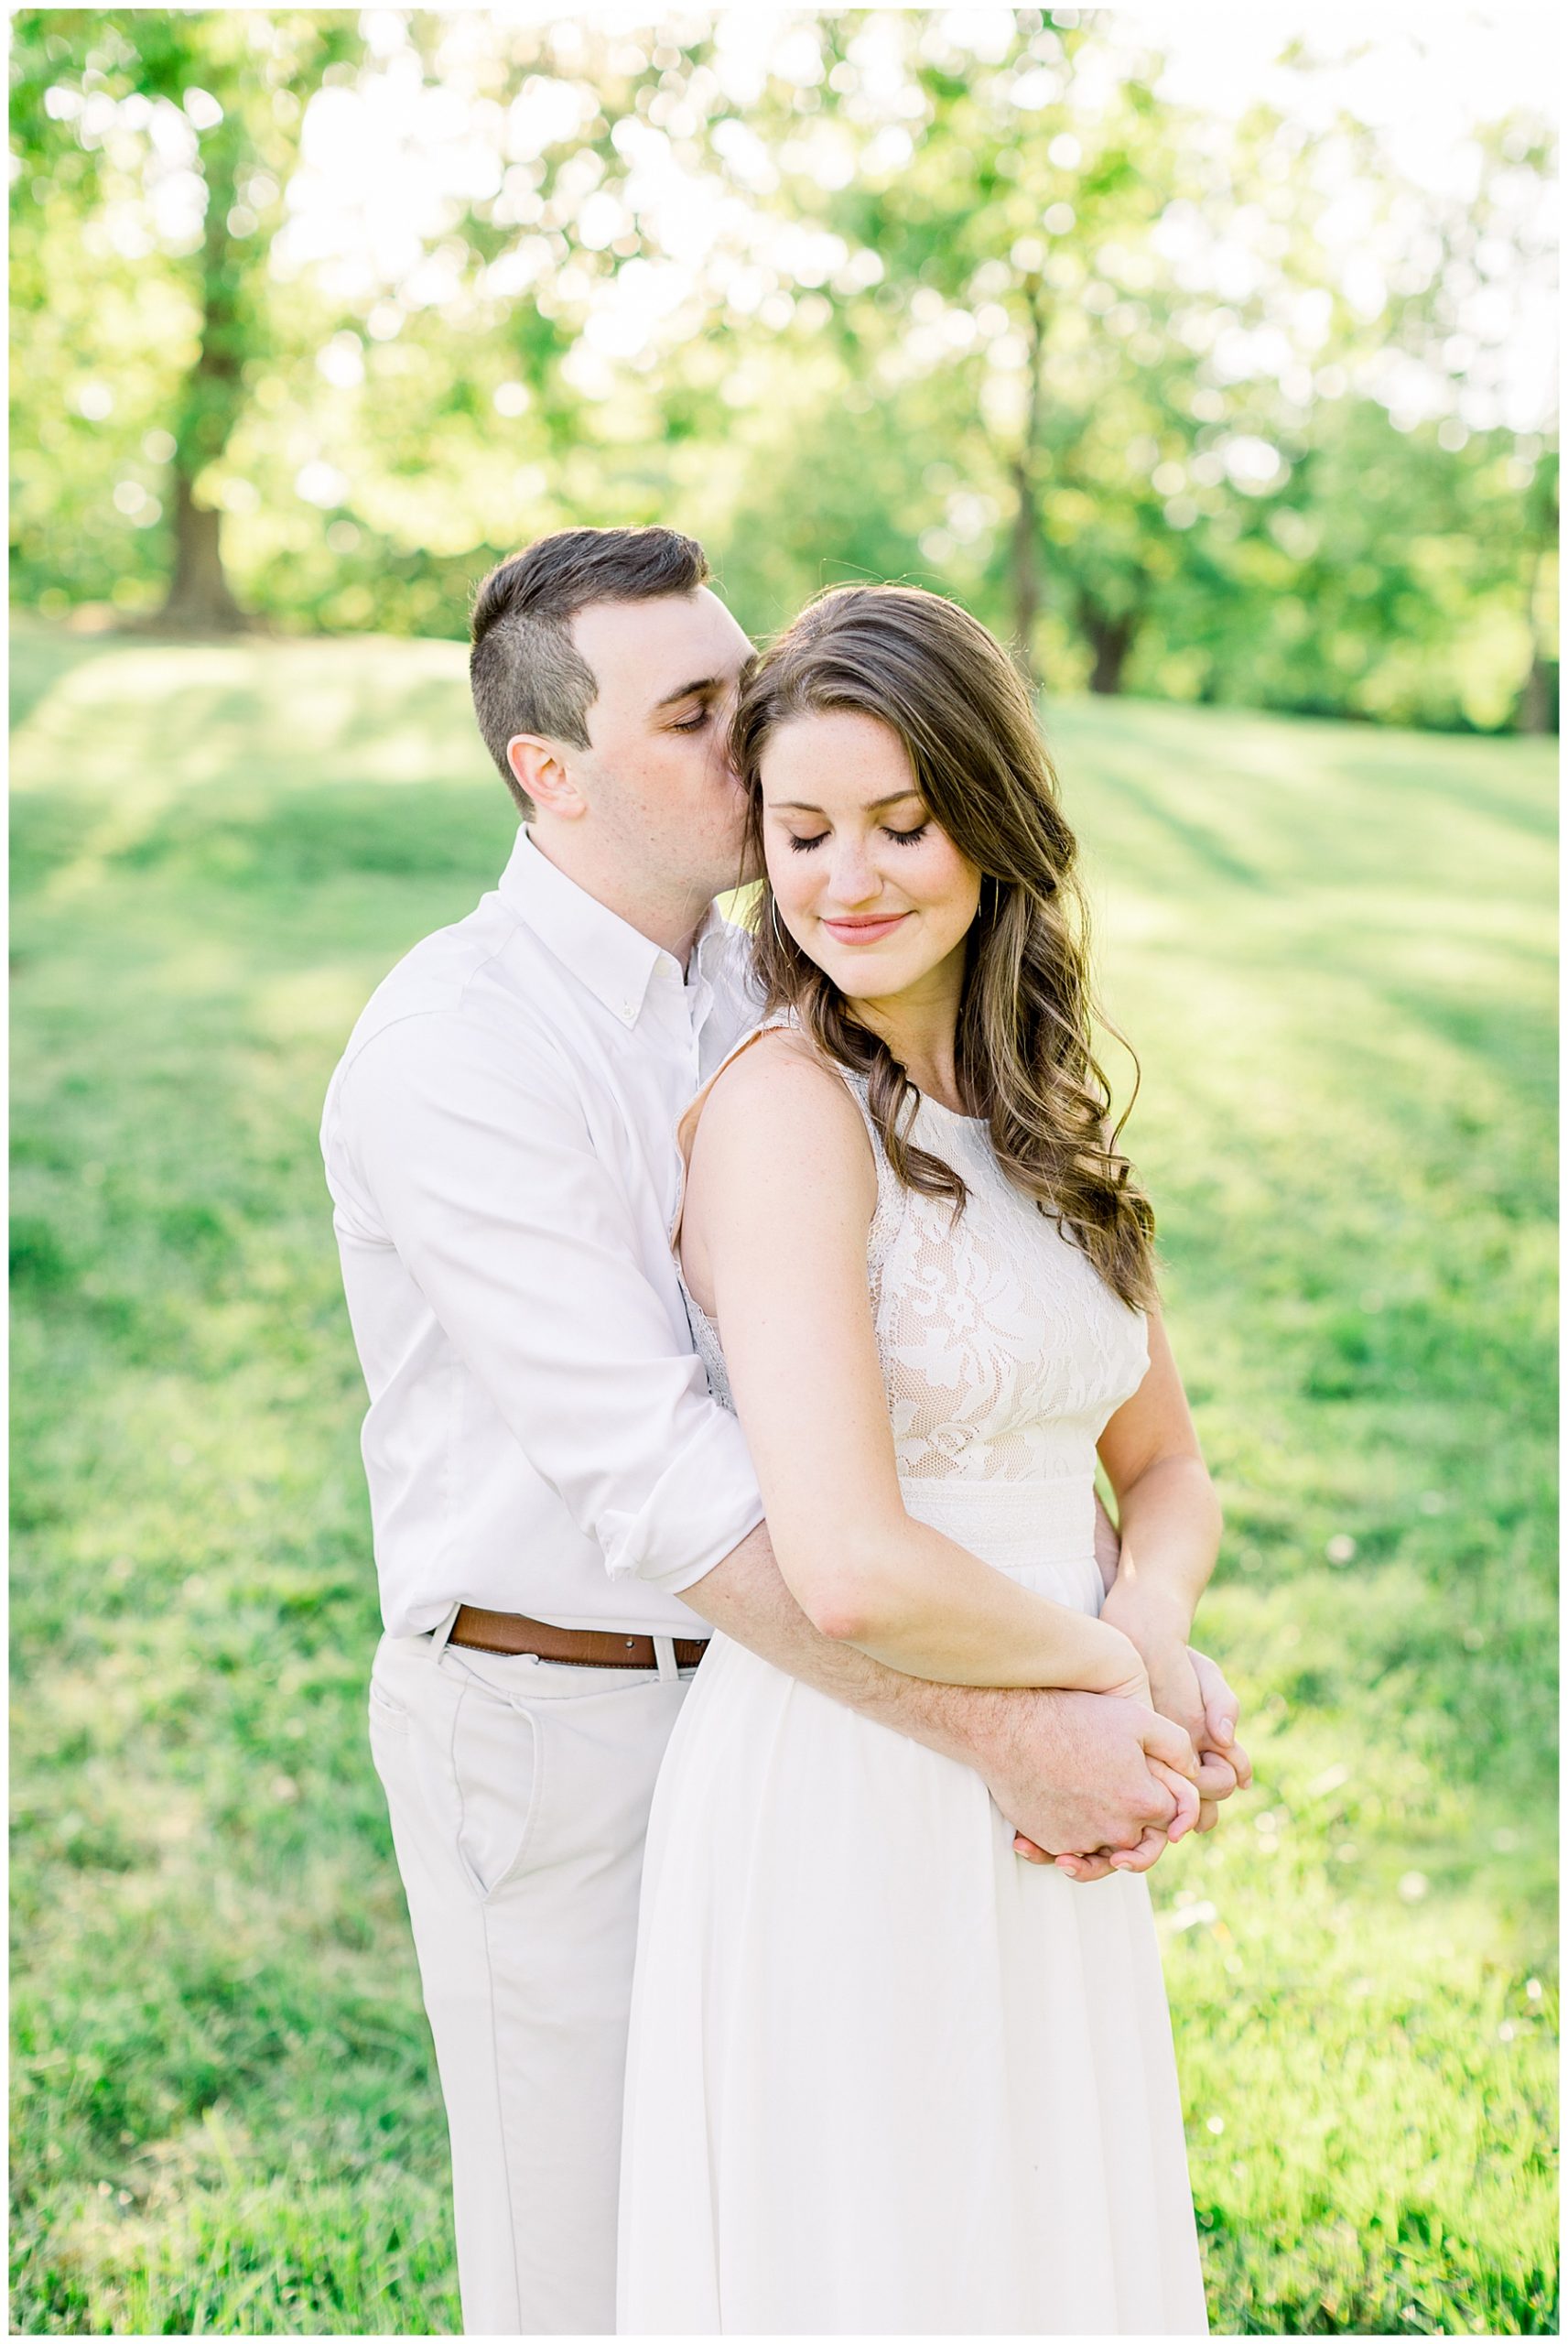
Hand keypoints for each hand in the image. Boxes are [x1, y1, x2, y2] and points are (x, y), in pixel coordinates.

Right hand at [1021, 1646, 1250, 1874]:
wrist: (1009, 1726)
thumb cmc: (1074, 1716)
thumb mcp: (1137, 1717)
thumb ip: (1178, 1745)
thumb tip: (1195, 1771)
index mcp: (1144, 1802)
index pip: (1173, 1816)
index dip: (1169, 1800)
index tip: (1155, 1786)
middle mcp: (1116, 1831)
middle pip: (1142, 1840)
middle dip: (1141, 1825)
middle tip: (1126, 1801)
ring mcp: (1081, 1840)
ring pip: (1107, 1851)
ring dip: (1107, 1839)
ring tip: (1096, 1813)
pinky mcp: (1050, 1842)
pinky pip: (1071, 1851)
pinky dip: (1071, 1841)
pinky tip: (1064, 1814)